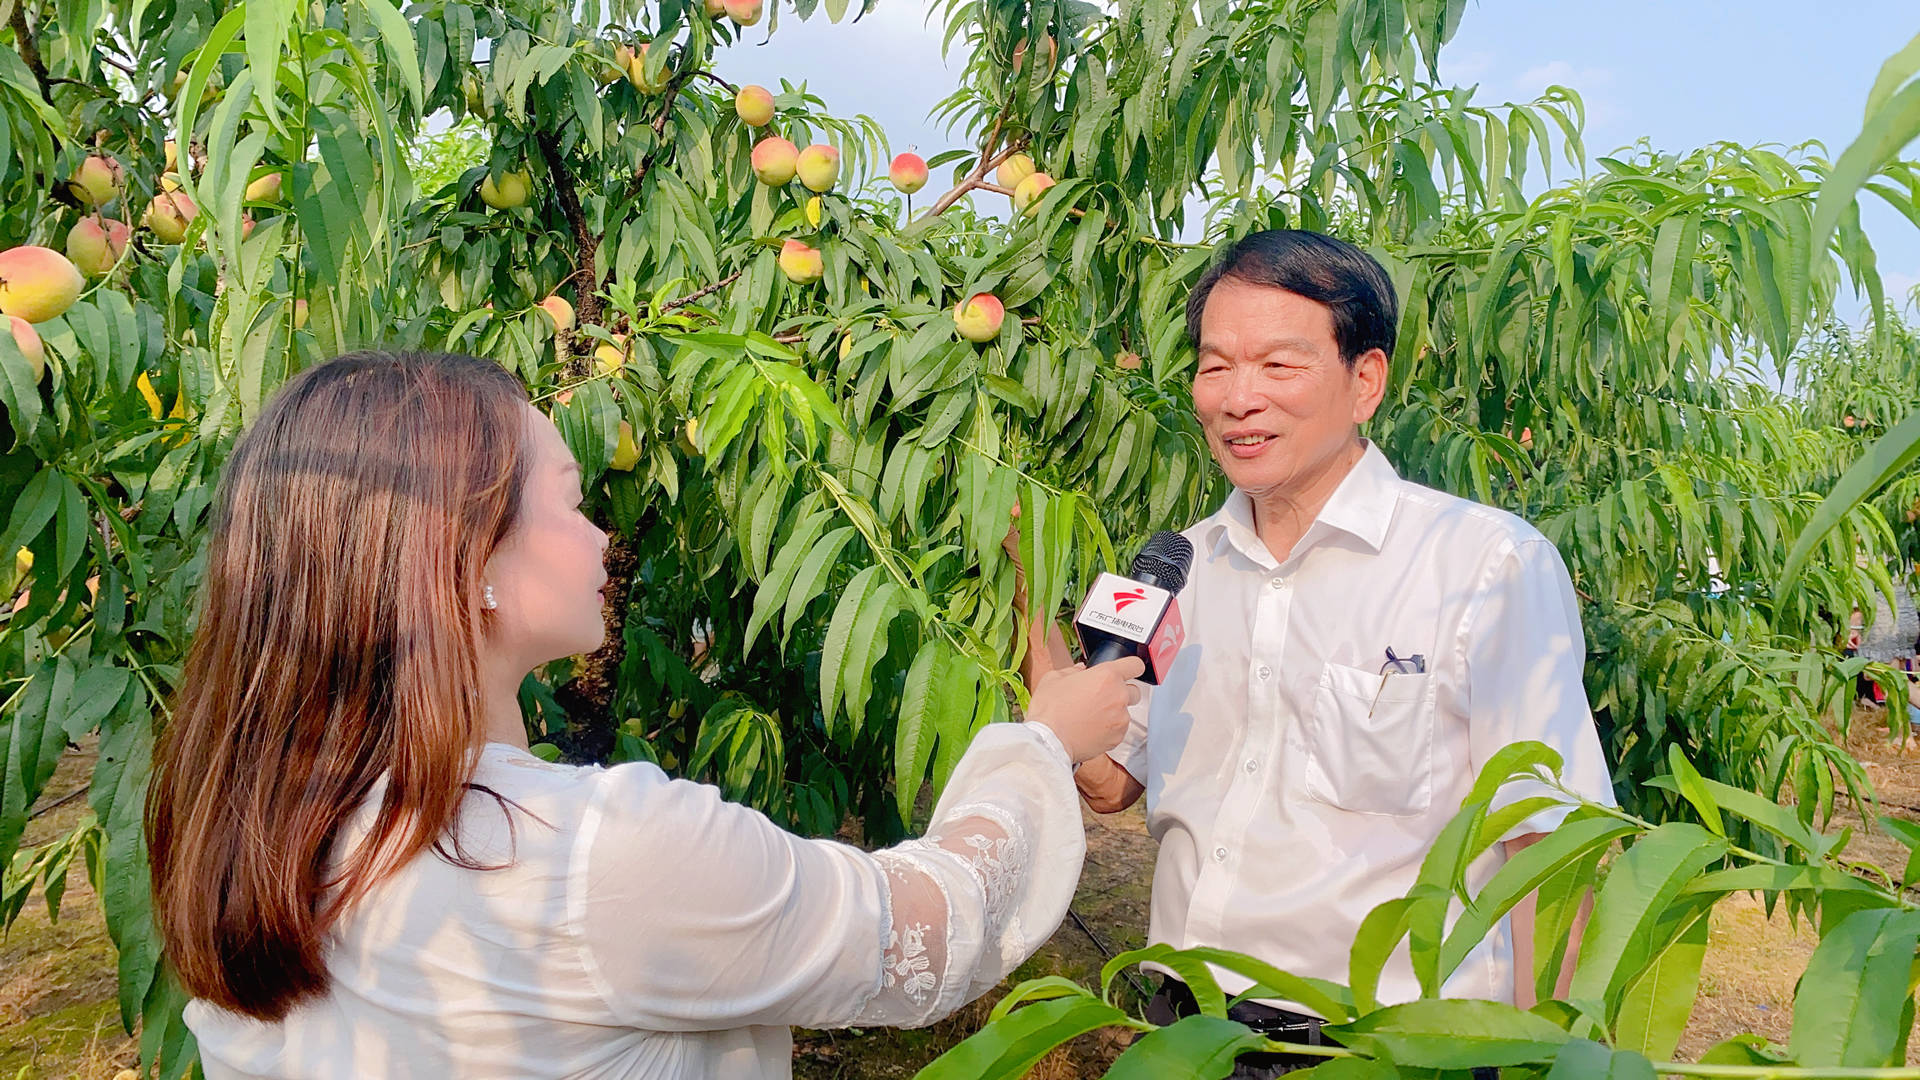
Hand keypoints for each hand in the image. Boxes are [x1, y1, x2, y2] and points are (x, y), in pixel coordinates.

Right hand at [1026, 656, 1144, 764]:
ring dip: (1114, 712)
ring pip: (1126, 712)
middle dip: (1121, 692)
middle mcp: (1119, 696)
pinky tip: (1091, 729)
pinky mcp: (1117, 737)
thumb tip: (1080, 670)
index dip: (1131, 667)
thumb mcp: (1054, 679)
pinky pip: (1119, 729)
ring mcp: (1120, 718)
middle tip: (1101, 697)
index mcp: (1107, 676)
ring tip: (1091, 717)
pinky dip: (1109, 729)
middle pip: (1134, 691)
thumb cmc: (1050, 710)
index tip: (1126, 671)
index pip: (1135, 665)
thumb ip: (1072, 670)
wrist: (1049, 741)